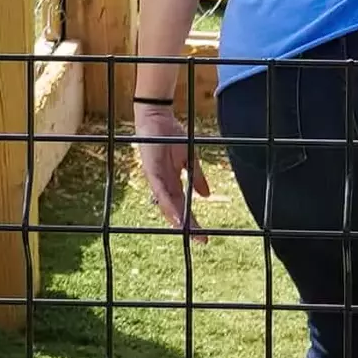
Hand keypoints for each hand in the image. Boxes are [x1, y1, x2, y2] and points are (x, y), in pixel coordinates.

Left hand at [135, 102, 209, 231]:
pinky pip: (160, 191)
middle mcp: (163, 186)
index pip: (184, 207)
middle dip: (188, 226)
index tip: (205, 237)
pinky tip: (175, 213)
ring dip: (177, 219)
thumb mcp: (189, 158)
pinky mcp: (151, 171)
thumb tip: (205, 196)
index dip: (193, 222)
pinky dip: (167, 203)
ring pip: (167, 205)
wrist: (158, 117)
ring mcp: (156, 180)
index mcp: (173, 183)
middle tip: (202, 241)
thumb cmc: (170, 136)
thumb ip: (197, 177)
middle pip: (176, 211)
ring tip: (188, 232)